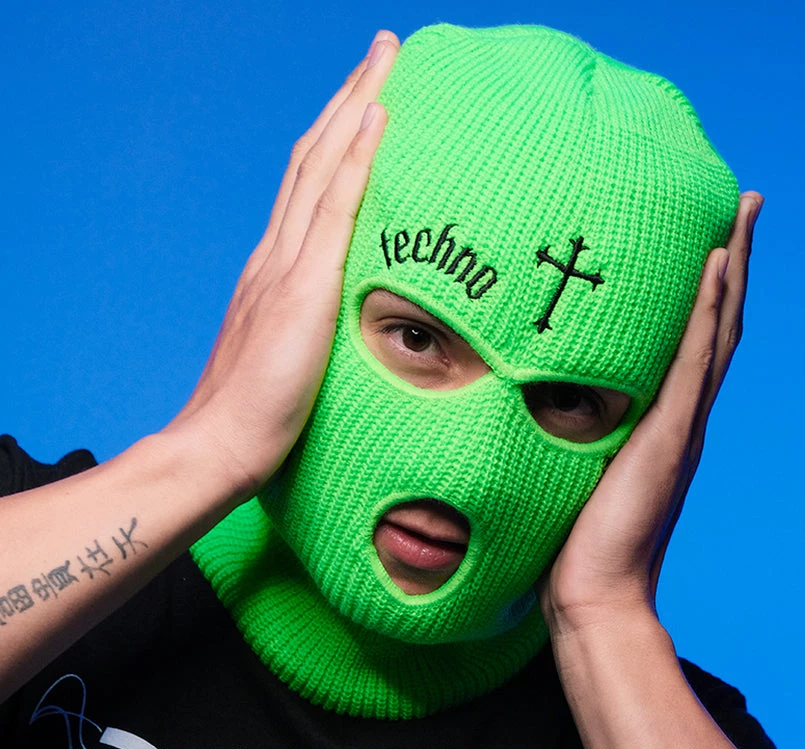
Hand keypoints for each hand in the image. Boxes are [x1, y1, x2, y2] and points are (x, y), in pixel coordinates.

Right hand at [168, 31, 398, 500]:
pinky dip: (355, 159)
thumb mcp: (288, 358)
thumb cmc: (256, 416)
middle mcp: (275, 255)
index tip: (366, 98)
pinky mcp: (301, 291)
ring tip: (385, 58)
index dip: (338, 138)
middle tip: (382, 50)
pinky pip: (333, 209)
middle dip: (348, 98)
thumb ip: (307, 329)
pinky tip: (377, 117)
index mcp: (273, 270)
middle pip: (314, 158)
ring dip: (355, 105)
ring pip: (323, 166)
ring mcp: (286, 267)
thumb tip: (335, 326)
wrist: (221, 445)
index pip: (309, 186)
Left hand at [539, 193, 761, 634]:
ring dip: (732, 270)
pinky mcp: (670, 438)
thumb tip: (530, 403)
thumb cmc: (572, 543)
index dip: (706, 292)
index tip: (710, 238)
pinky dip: (710, 313)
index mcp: (661, 425)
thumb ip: (568, 436)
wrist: (590, 595)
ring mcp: (682, 427)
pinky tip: (718, 265)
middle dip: (731, 263)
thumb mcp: (569, 472)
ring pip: (717, 333)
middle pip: (717, 326)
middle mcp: (682, 419)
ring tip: (743, 213)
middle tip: (744, 203)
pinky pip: (695, 363)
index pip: (691, 344)